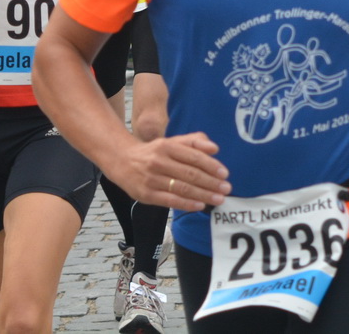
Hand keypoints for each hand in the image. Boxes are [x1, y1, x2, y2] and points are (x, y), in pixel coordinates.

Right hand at [109, 133, 230, 212]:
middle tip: (226, 189)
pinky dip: (186, 204)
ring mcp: (151, 179)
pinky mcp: (146, 194)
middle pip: (190, 174)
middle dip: (211, 183)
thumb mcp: (172, 142)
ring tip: (218, 199)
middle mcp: (159, 161)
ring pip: (181, 188)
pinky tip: (200, 205)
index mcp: (167, 146)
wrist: (122, 161)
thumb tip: (214, 148)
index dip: (211, 166)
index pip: (193, 157)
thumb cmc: (154, 152)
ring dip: (203, 195)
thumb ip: (194, 142)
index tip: (225, 174)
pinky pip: (170, 200)